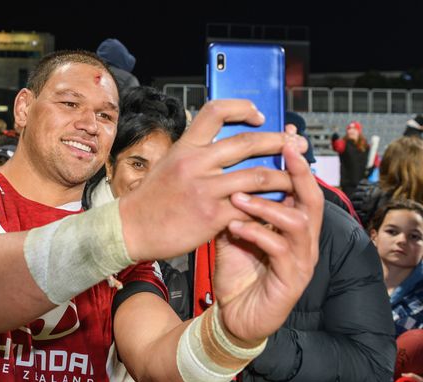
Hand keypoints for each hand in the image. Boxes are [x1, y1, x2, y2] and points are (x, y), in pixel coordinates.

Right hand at [121, 99, 306, 260]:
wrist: (132, 229)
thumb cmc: (152, 198)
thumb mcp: (169, 164)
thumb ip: (196, 152)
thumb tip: (228, 144)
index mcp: (185, 147)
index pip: (216, 111)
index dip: (243, 107)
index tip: (259, 115)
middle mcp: (195, 163)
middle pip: (248, 142)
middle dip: (278, 141)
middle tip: (295, 145)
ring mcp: (205, 190)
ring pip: (258, 176)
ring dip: (283, 177)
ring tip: (294, 179)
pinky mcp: (212, 216)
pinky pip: (251, 207)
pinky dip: (268, 206)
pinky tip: (276, 207)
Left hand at [213, 142, 322, 342]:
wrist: (234, 317)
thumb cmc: (238, 273)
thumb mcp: (232, 234)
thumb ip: (234, 208)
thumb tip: (222, 176)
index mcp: (292, 226)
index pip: (301, 188)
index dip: (295, 163)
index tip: (283, 138)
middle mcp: (303, 241)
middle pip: (312, 199)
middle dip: (297, 174)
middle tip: (280, 153)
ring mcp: (301, 260)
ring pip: (297, 222)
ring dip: (267, 206)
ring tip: (237, 198)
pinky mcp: (291, 280)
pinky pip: (279, 249)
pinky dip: (256, 234)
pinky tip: (235, 227)